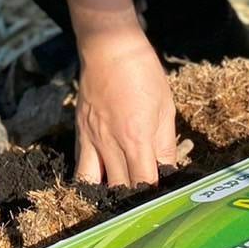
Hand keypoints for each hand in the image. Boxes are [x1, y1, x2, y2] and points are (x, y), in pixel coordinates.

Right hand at [74, 24, 177, 187]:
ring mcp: (91, 138)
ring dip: (106, 192)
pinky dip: (90, 177)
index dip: (154, 196)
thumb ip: (165, 145)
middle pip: (119, 188)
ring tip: (119, 194)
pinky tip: (102, 177)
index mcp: (136, 138)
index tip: (162, 200)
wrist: (110, 47)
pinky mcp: (79, 131)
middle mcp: (110, 143)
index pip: (144, 183)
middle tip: (144, 200)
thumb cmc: (143, 73)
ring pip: (92, 183)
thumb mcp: (165, 108)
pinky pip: (81, 165)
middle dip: (133, 198)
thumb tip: (169, 171)